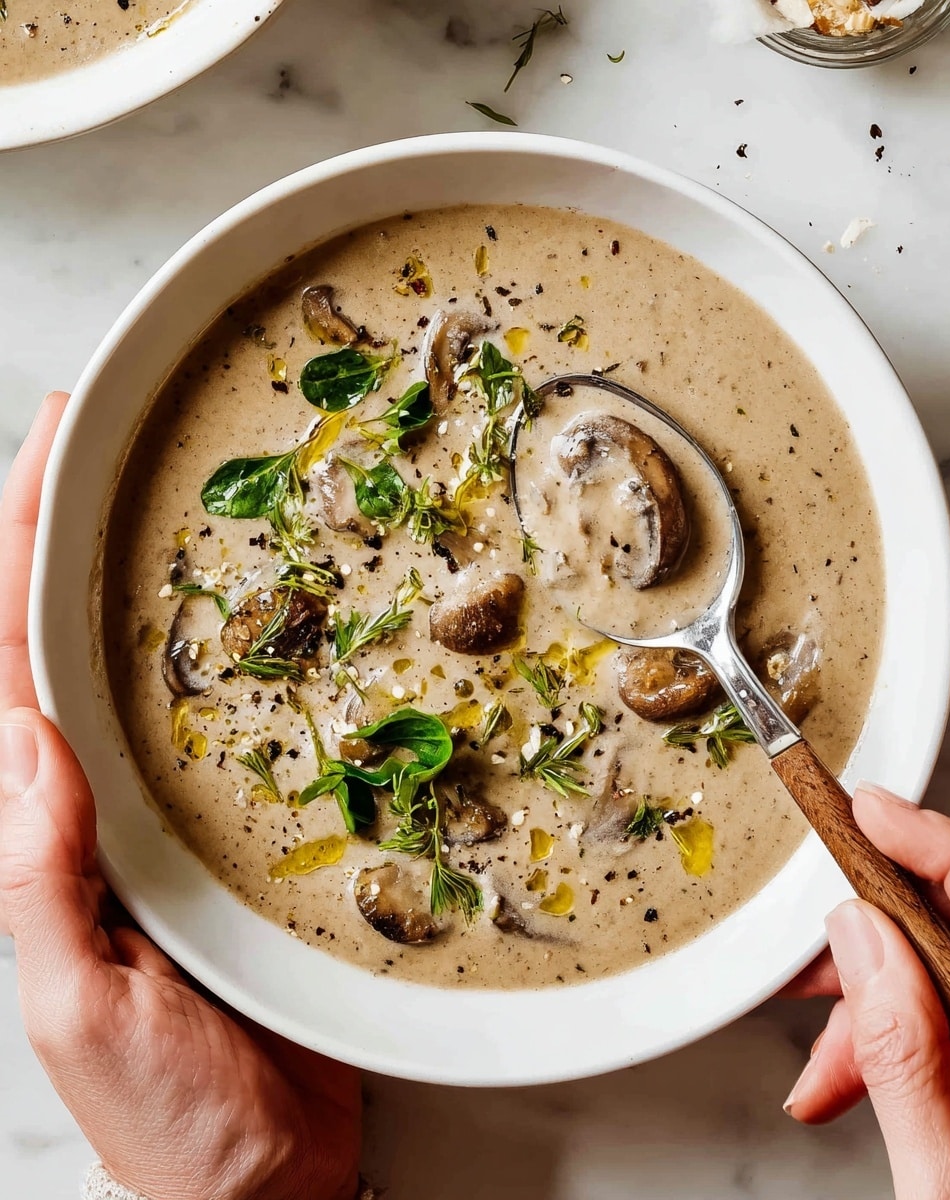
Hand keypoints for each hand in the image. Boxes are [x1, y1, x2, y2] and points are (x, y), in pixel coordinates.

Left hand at [0, 394, 361, 1199]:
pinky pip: (233, 723)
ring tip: (184, 487)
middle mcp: (96, 806)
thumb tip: (19, 740)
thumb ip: (43, 877)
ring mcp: (168, 815)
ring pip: (149, 669)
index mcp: (38, 835)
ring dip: (153, 573)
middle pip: (69, 640)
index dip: (16, 549)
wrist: (259, 1181)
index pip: (7, 667)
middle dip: (70, 527)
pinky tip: (276, 610)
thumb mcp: (80, 1004)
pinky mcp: (237, 835)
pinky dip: (242, 652)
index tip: (47, 450)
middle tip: (104, 431)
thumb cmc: (167, 1114)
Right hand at [784, 781, 949, 1198]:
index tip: (864, 808)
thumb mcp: (946, 1182)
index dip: (926, 843)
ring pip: (946, 984)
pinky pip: (945, 1028)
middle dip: (873, 948)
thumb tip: (862, 940)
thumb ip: (905, 1055)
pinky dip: (892, 1045)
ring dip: (873, 1008)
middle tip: (810, 968)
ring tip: (820, 1060)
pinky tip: (847, 1081)